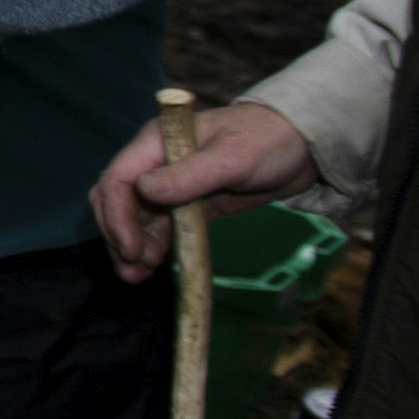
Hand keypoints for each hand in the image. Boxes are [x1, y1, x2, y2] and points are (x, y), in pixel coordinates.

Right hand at [92, 101, 317, 278]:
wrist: (301, 146)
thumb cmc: (267, 142)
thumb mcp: (233, 157)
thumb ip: (189, 174)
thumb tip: (145, 192)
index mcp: (156, 143)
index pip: (118, 179)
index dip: (117, 215)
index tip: (131, 249)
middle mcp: (155, 163)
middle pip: (118, 200)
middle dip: (119, 234)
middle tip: (132, 269)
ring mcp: (170, 185)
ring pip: (135, 217)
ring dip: (131, 245)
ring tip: (136, 276)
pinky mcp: (188, 204)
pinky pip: (159, 226)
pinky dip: (152, 245)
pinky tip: (151, 266)